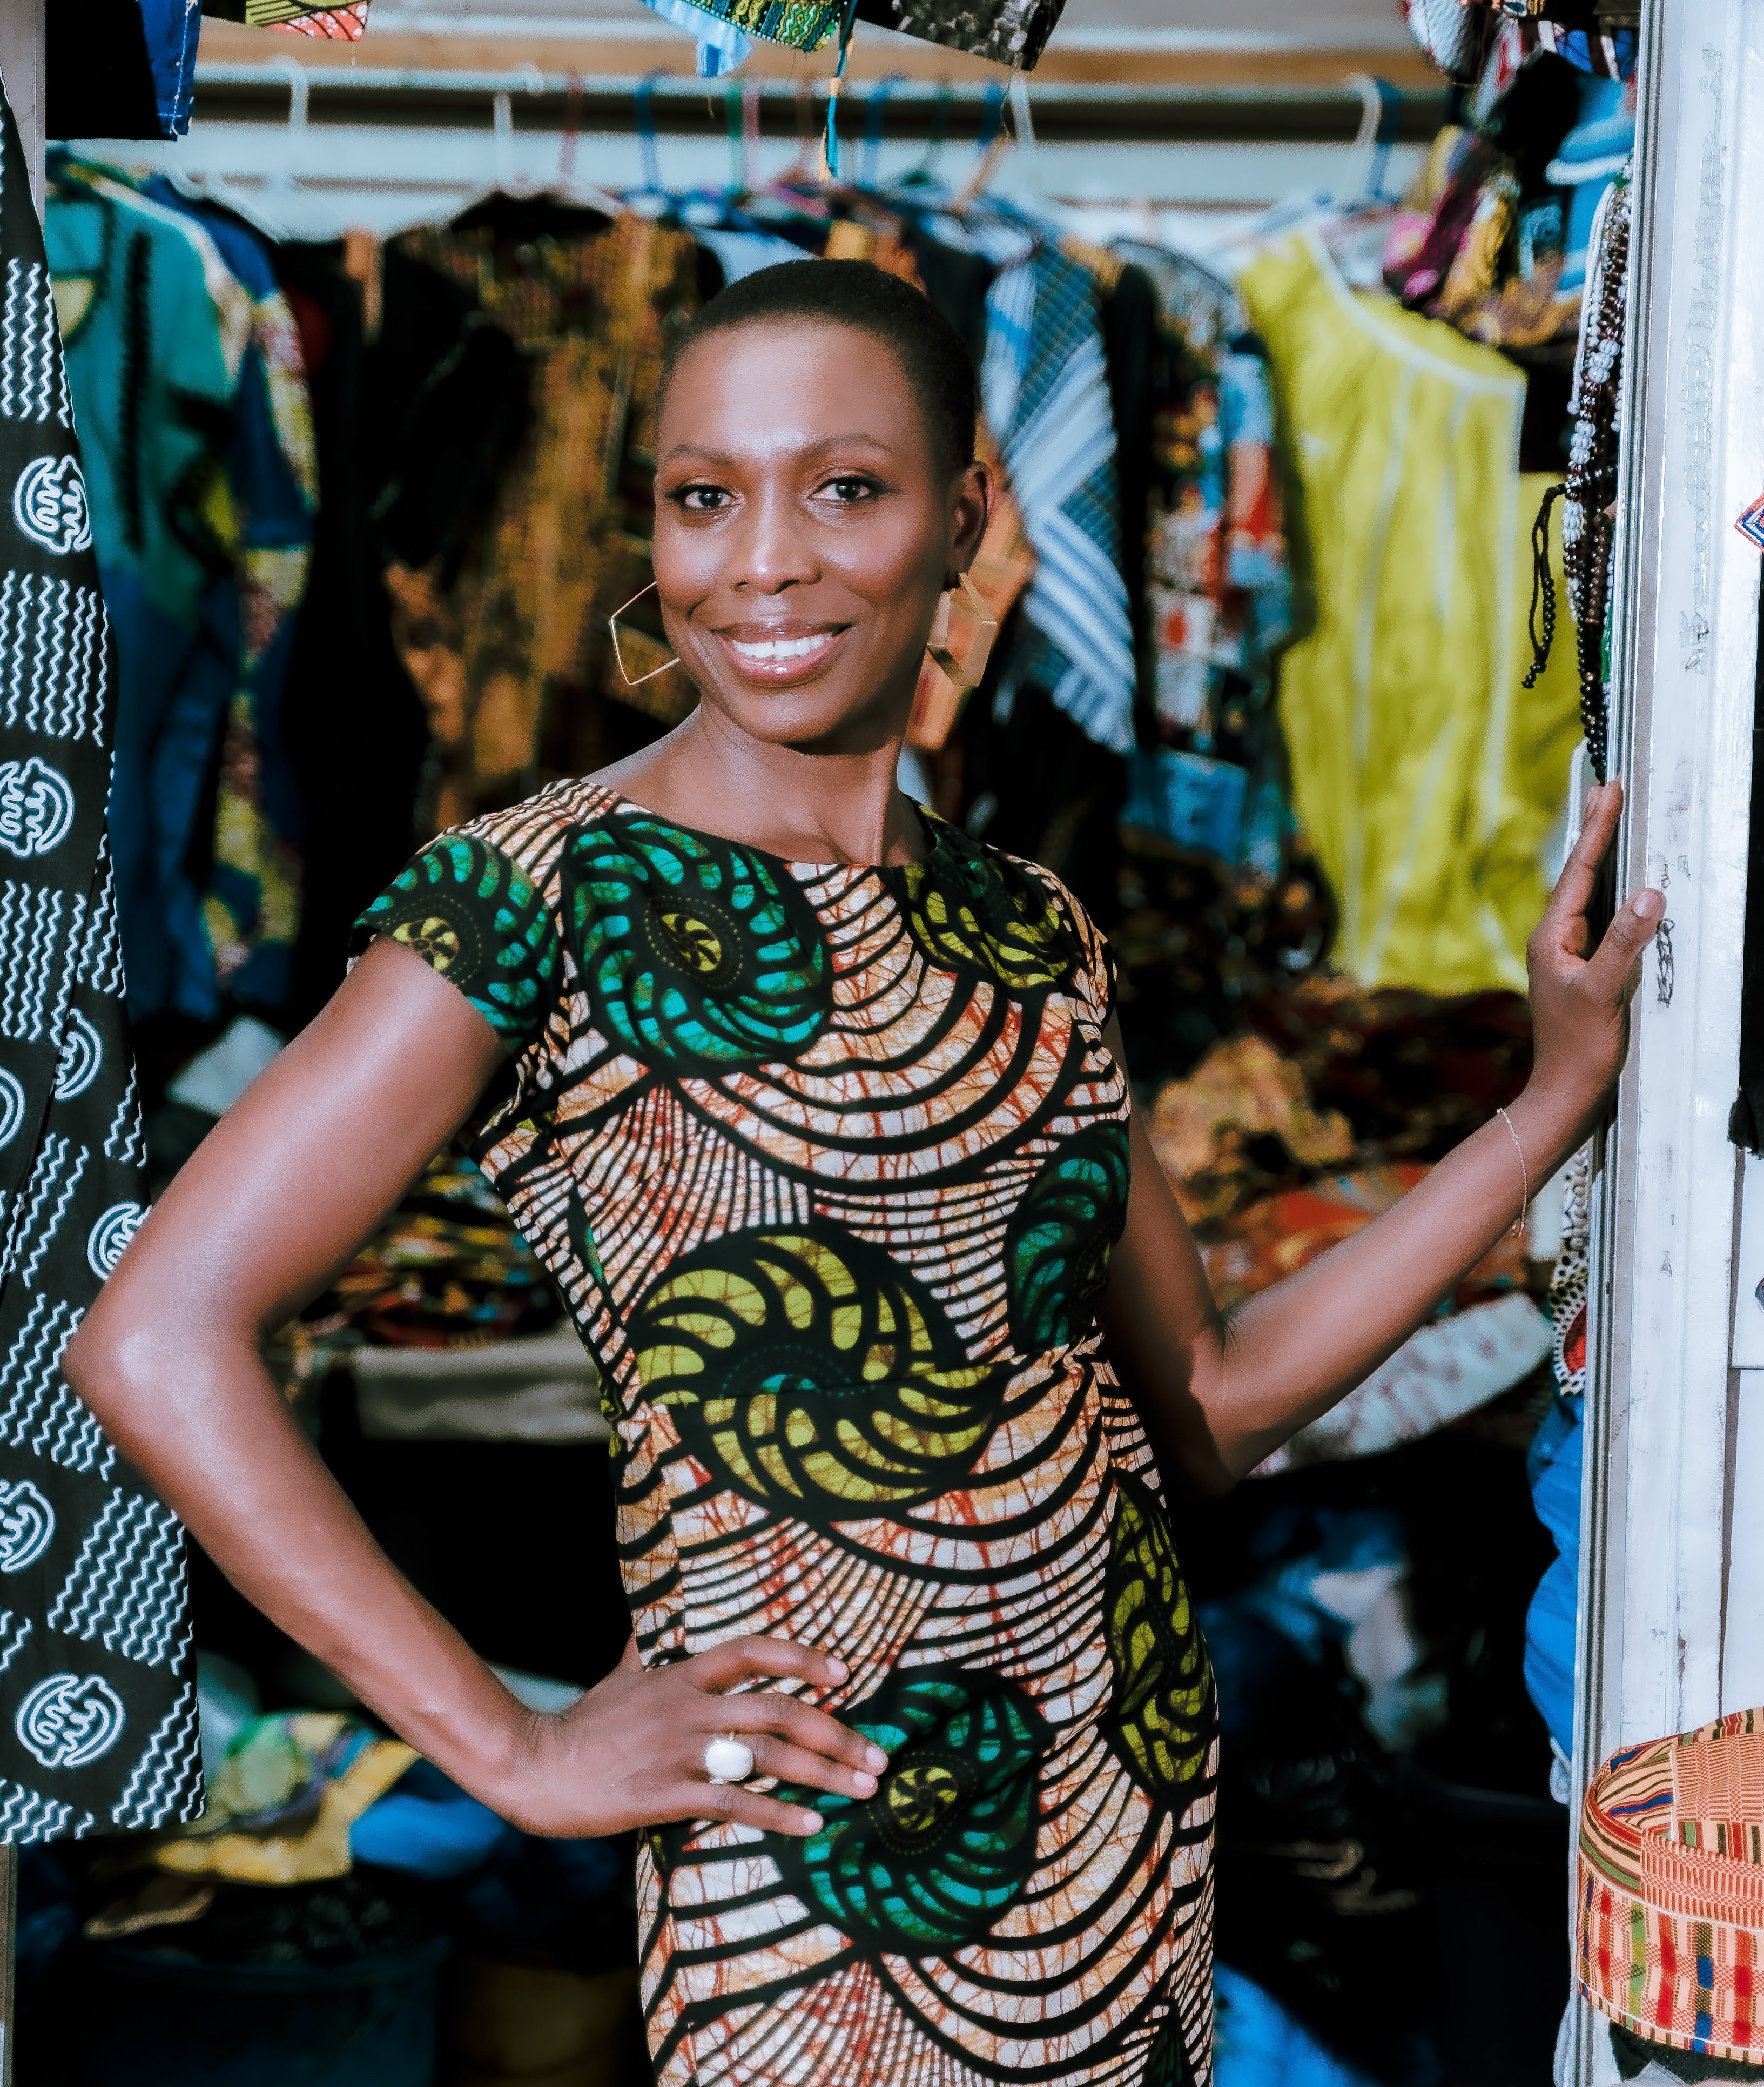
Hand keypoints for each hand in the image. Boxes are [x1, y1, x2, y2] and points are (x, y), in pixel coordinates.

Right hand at [492, 1634, 885, 1839]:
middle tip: (876, 1758)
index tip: (843, 1675)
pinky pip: (735, 1803)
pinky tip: (810, 1825)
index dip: (803, 1659)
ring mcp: (680, 1750)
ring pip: (767, 1755)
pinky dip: (777, 1814)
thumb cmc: (582, 1724)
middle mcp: (690, 1707)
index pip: (754, 1651)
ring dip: (823, 1774)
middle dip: (836, 1733)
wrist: (535, 1765)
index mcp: (682, 1675)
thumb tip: (649, 1625)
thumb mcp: (618, 1675)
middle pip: (780, 1709)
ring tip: (861, 1790)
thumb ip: (643, 1652)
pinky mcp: (667, 1794)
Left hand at [1524, 778, 1662, 1138]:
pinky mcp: (1581, 968)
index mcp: (1552, 937)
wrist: (1566, 1090)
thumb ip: (1625, 943)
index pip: (1579, 871)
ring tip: (1608, 818)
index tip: (1608, 791)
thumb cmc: (1580, 1046)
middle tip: (1605, 788)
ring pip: (1588, 893)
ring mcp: (1566, 953)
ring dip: (1600, 856)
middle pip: (1579, 874)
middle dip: (1594, 831)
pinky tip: (1619, 883)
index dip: (1596, 829)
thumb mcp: (1604, 991)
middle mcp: (1554, 939)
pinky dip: (1610, 890)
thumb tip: (1648, 895)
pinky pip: (1598, 916)